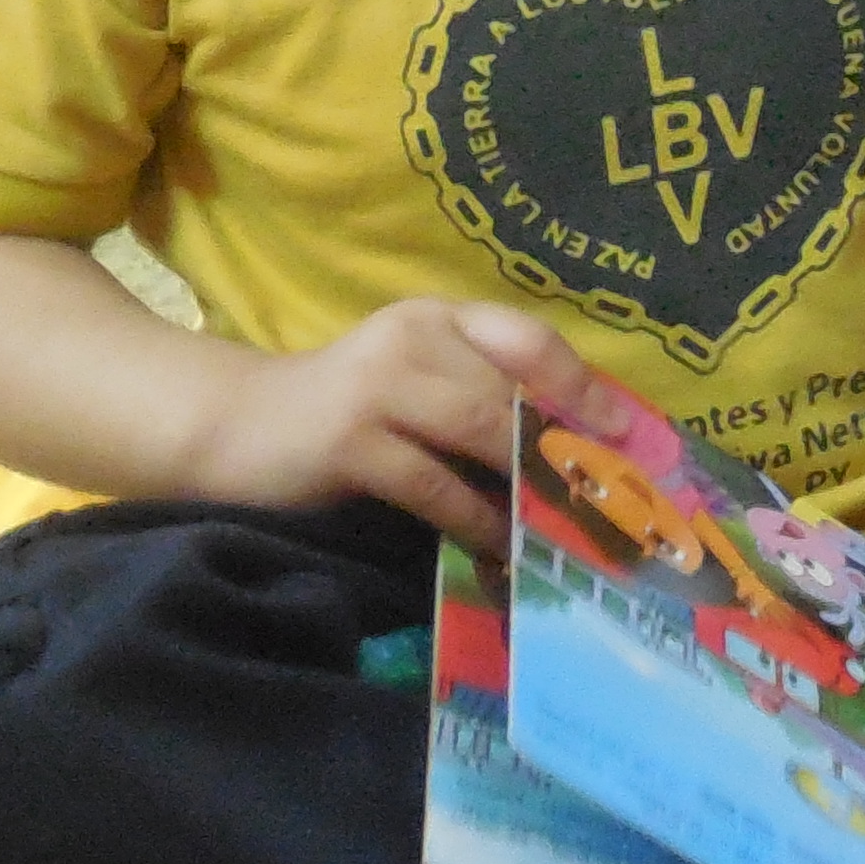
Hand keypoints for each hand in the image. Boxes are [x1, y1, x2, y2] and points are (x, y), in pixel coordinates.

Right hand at [190, 301, 648, 547]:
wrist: (235, 424)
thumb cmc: (347, 411)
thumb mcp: (419, 382)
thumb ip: (484, 394)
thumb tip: (581, 445)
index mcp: (440, 318)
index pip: (531, 339)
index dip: (584, 388)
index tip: (629, 437)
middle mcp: (415, 337)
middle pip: (514, 391)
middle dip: (568, 448)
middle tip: (611, 500)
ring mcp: (380, 386)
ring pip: (482, 429)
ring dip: (531, 484)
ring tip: (569, 528)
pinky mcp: (351, 441)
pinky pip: (434, 484)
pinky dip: (476, 517)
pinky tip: (503, 545)